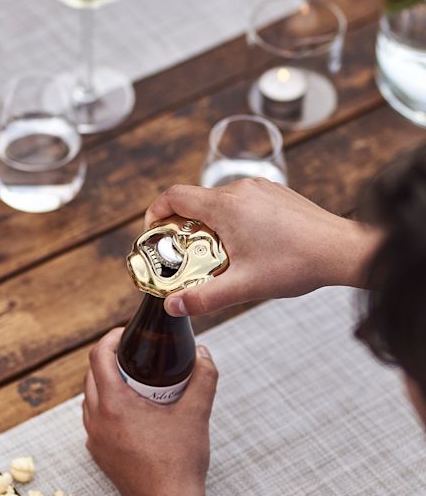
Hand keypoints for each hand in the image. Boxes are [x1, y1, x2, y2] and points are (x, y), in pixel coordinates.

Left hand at [83, 328, 218, 495]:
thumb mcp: (196, 414)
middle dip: (110, 359)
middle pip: (92, 375)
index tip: (128, 334)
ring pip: (91, 399)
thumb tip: (204, 353)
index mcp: (113, 405)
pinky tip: (133, 411)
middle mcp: (96, 420)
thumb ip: (203, 377)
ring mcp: (95, 440)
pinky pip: (96, 421)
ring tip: (136, 380)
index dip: (111, 338)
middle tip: (136, 354)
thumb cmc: (180, 463)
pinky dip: (108, 408)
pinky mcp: (100, 456)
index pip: (98, 356)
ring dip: (107, 384)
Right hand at [145, 179, 380, 316]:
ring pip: (220, 203)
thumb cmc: (297, 263)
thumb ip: (203, 297)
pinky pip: (243, 204)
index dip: (155, 213)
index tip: (154, 235)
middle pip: (196, 202)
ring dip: (210, 227)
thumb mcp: (243, 286)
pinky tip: (246, 249)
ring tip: (216, 258)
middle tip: (183, 258)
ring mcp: (261, 189)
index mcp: (225, 205)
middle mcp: (241, 189)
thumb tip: (172, 307)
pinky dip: (233, 222)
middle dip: (183, 229)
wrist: (342, 251)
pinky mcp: (277, 194)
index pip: (174, 196)